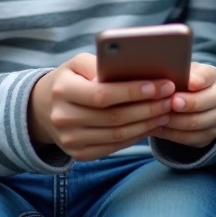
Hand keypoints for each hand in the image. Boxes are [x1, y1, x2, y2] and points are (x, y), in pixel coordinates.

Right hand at [28, 53, 174, 160]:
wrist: (44, 108)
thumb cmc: (71, 78)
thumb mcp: (78, 63)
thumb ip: (101, 62)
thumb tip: (132, 67)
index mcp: (63, 90)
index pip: (102, 95)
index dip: (133, 91)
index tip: (161, 84)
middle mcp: (63, 118)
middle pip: (114, 118)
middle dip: (148, 107)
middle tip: (171, 97)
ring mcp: (70, 140)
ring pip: (117, 135)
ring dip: (147, 123)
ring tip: (167, 110)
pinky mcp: (79, 154)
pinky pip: (114, 147)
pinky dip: (137, 136)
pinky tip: (152, 124)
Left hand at [148, 63, 215, 147]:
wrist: (199, 101)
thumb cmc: (185, 83)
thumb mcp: (184, 72)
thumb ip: (177, 72)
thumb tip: (163, 77)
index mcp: (213, 77)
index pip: (206, 77)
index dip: (196, 80)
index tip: (187, 83)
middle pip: (202, 103)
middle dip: (184, 104)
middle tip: (168, 102)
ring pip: (194, 123)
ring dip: (173, 121)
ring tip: (156, 116)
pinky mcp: (209, 136)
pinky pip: (188, 138)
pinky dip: (171, 134)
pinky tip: (158, 127)